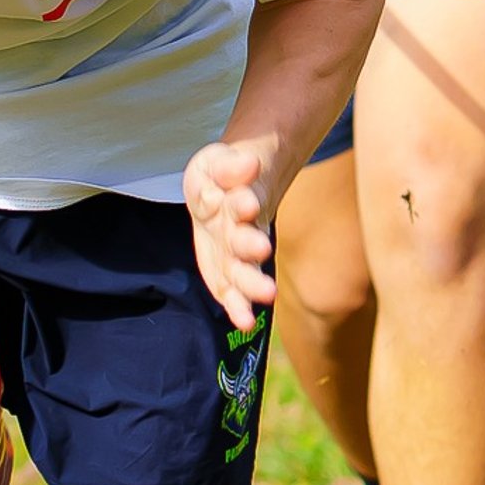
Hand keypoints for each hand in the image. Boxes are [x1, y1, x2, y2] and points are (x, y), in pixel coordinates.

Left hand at [183, 140, 275, 330]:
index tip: (248, 204)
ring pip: (243, 267)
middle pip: (246, 241)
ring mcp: (235, 252)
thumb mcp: (218, 162)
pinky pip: (230, 290)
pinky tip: (245, 322)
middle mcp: (241, 230)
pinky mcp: (224, 271)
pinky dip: (239, 305)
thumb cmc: (222, 177)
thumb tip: (247, 162)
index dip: (243, 203)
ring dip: (252, 281)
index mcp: (238, 200)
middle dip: (251, 247)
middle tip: (262, 250)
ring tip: (266, 294)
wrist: (229, 192)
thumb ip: (230, 166)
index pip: (241, 202)